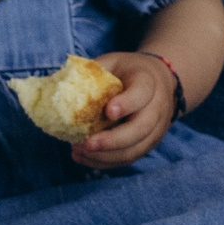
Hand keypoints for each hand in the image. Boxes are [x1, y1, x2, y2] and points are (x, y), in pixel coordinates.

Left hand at [71, 52, 177, 169]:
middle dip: (112, 140)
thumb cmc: (129, 71)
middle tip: (87, 143)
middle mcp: (156, 108)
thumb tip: (63, 84)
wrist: (160, 82)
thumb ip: (94, 71)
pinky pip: (129, 158)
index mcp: (148, 82)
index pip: (142, 94)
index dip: (126, 104)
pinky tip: (85, 158)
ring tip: (80, 152)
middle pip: (140, 129)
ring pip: (134, 150)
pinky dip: (106, 162)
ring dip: (106, 156)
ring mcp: (155, 130)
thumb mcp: (113, 62)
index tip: (107, 112)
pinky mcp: (148, 144)